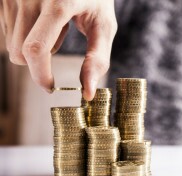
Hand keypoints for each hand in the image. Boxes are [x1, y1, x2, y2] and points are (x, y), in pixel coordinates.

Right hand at [0, 0, 116, 99]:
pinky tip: (41, 16)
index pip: (36, 48)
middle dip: (39, 60)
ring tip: (53, 23)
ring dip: (33, 45)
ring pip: (12, 44)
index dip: (40, 74)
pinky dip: (25, 32)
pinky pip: (7, 30)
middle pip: (20, 52)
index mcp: (58, 3)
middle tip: (59, 37)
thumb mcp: (103, 26)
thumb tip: (88, 93)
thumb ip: (97, 59)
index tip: (50, 87)